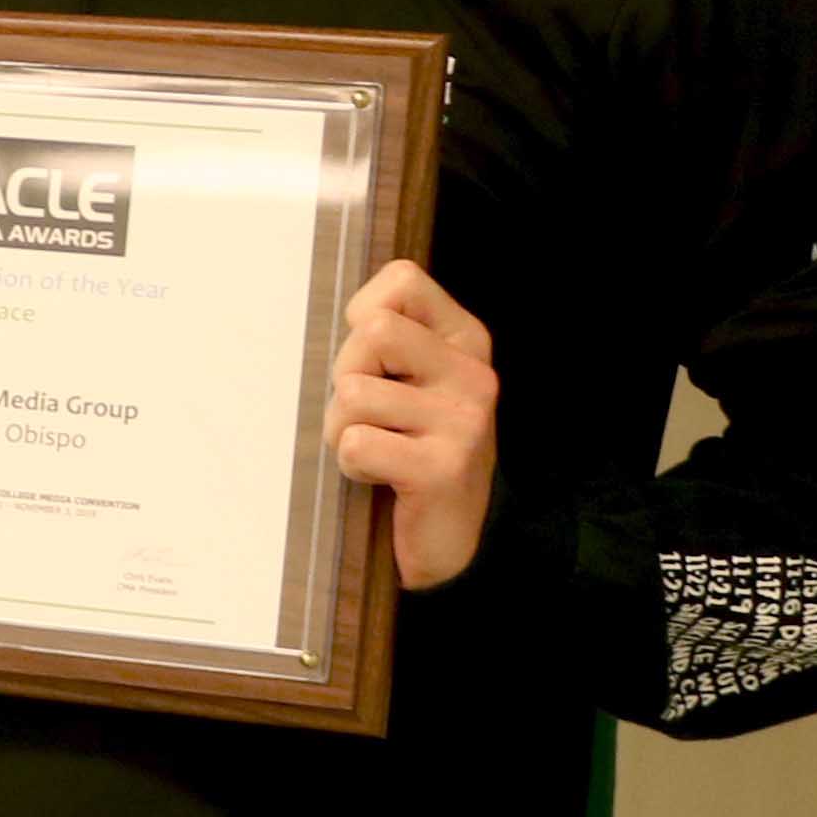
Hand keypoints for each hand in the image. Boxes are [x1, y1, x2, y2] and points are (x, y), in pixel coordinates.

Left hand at [330, 260, 499, 589]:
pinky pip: (355, 444)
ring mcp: (463, 421)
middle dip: (346, 375)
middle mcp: (474, 375)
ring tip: (378, 449)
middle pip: (370, 333)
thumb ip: (385, 338)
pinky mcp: (443, 468)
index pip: (402, 280)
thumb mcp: (408, 381)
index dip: (364, 316)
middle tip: (370, 415)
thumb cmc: (410, 447)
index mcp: (465, 341)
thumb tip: (353, 312)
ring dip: (342, 429)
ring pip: (352, 394)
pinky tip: (383, 478)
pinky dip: (352, 465)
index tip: (376, 361)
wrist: (453, 536)